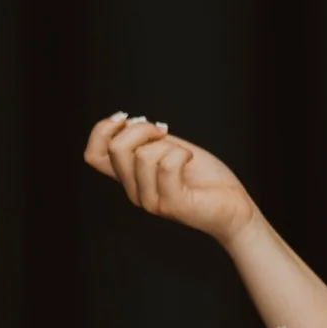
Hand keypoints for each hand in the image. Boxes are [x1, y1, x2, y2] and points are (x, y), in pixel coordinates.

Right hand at [82, 112, 257, 246]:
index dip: (102, 130)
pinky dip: (182, 154)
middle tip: (164, 132)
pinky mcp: (172, 205)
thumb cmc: (205, 178)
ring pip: (143, 155)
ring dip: (168, 145)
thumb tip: (126, 122)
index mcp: (130, 178)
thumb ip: (147, 140)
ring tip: (183, 154)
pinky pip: (167, 165)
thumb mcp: (170, 150)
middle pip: (116, 148)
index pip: (92, 155)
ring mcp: (151, 201)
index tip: (126, 118)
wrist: (234, 209)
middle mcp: (134, 192)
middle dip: (141, 128)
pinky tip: (190, 160)